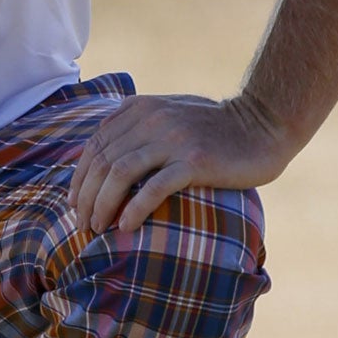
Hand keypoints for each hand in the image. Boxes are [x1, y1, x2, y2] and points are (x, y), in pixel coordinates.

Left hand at [67, 93, 293, 235]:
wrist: (264, 125)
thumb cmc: (216, 128)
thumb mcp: (170, 115)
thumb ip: (139, 127)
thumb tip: (104, 160)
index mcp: (140, 108)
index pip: (95, 144)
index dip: (79, 178)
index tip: (74, 205)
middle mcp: (152, 119)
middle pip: (103, 161)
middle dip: (86, 197)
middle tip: (83, 225)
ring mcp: (173, 139)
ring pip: (120, 173)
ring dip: (102, 205)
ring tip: (98, 229)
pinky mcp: (195, 161)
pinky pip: (153, 187)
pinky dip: (134, 208)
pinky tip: (126, 227)